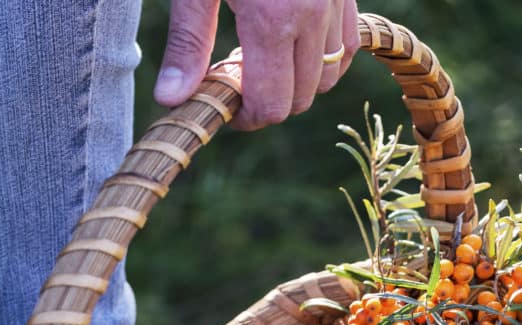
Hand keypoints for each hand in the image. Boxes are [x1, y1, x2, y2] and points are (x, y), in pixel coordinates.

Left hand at [153, 0, 359, 130]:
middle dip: (268, 100)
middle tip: (234, 78)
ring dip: (297, 81)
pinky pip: (348, 44)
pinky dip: (324, 56)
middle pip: (300, 98)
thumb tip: (173, 100)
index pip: (270, 102)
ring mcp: (335, 2)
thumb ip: (187, 42)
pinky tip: (292, 40)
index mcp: (271, 20)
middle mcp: (312, 17)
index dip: (246, 117)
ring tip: (262, 57)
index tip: (223, 106)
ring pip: (329, 76)